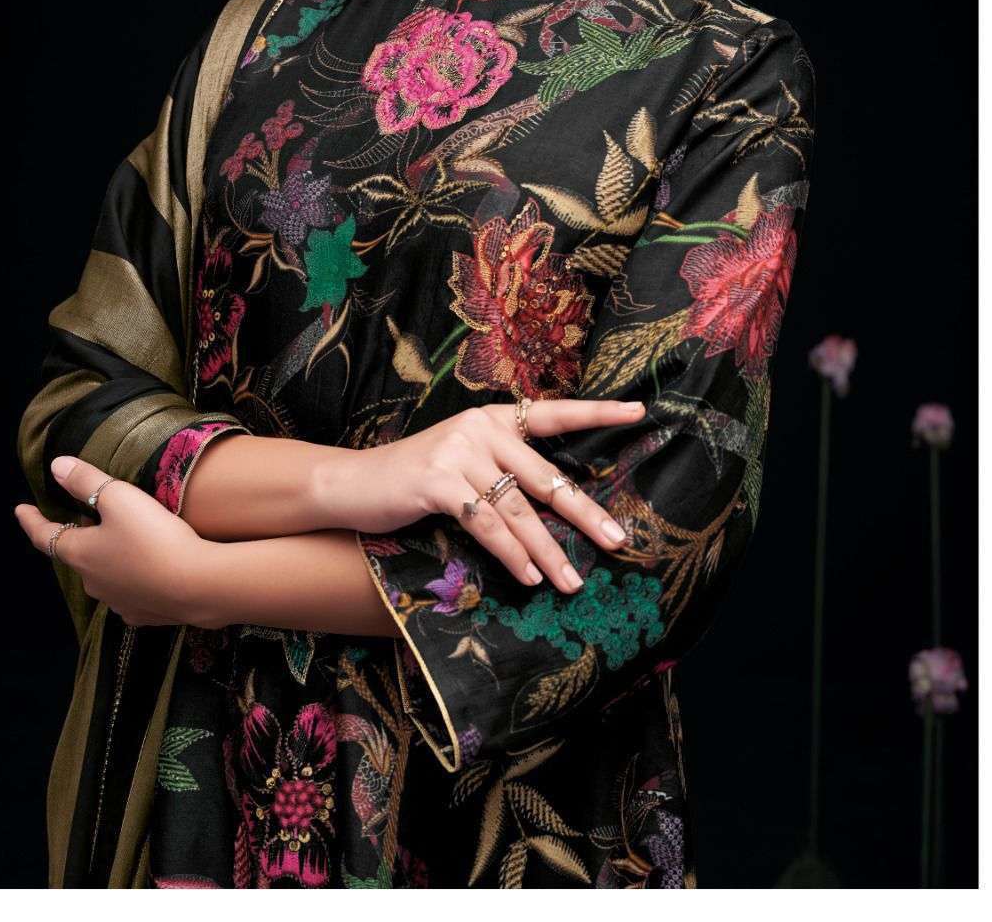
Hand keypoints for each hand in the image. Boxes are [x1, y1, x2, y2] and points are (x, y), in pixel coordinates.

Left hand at [14, 454, 220, 628]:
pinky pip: (130, 592)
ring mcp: (117, 601)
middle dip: (79, 538)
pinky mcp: (143, 613)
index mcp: (80, 553)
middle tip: (86, 519)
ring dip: (107, 559)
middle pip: (77, 555)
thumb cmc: (153, 537)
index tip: (20, 509)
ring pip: (104, 575)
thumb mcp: (119, 498)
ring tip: (123, 542)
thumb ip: (86, 480)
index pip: (44, 535)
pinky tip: (146, 571)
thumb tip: (57, 467)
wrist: (195, 585)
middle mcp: (92, 581)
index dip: (31, 520)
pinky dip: (131, 578)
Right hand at [350, 398, 647, 593]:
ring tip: (572, 581)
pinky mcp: (437, 481)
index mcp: (493, 419)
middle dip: (584, 514)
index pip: (555, 413)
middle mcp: (480, 428)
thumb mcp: (465, 461)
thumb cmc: (416, 479)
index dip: (597, 413)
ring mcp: (458, 452)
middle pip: (546, 476)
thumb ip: (504, 471)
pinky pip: (485, 524)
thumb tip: (559, 504)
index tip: (639, 411)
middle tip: (618, 541)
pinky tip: (528, 576)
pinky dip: (510, 554)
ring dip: (547, 551)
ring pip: (518, 510)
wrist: (353, 483)